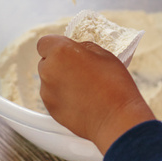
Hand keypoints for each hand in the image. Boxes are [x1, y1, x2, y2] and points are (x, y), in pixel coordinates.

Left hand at [37, 35, 154, 153]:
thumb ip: (84, 48)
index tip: (67, 49)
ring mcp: (47, 92)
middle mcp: (49, 70)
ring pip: (49, 80)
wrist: (116, 118)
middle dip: (59, 63)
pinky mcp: (51, 109)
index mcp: (61, 51)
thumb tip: (78, 50)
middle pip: (46, 61)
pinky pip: (52, 97)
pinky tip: (81, 99)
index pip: (45, 42)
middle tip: (80, 68)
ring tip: (83, 87)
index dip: (56, 45)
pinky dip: (62, 96)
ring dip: (60, 80)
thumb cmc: (114, 85)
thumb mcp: (104, 54)